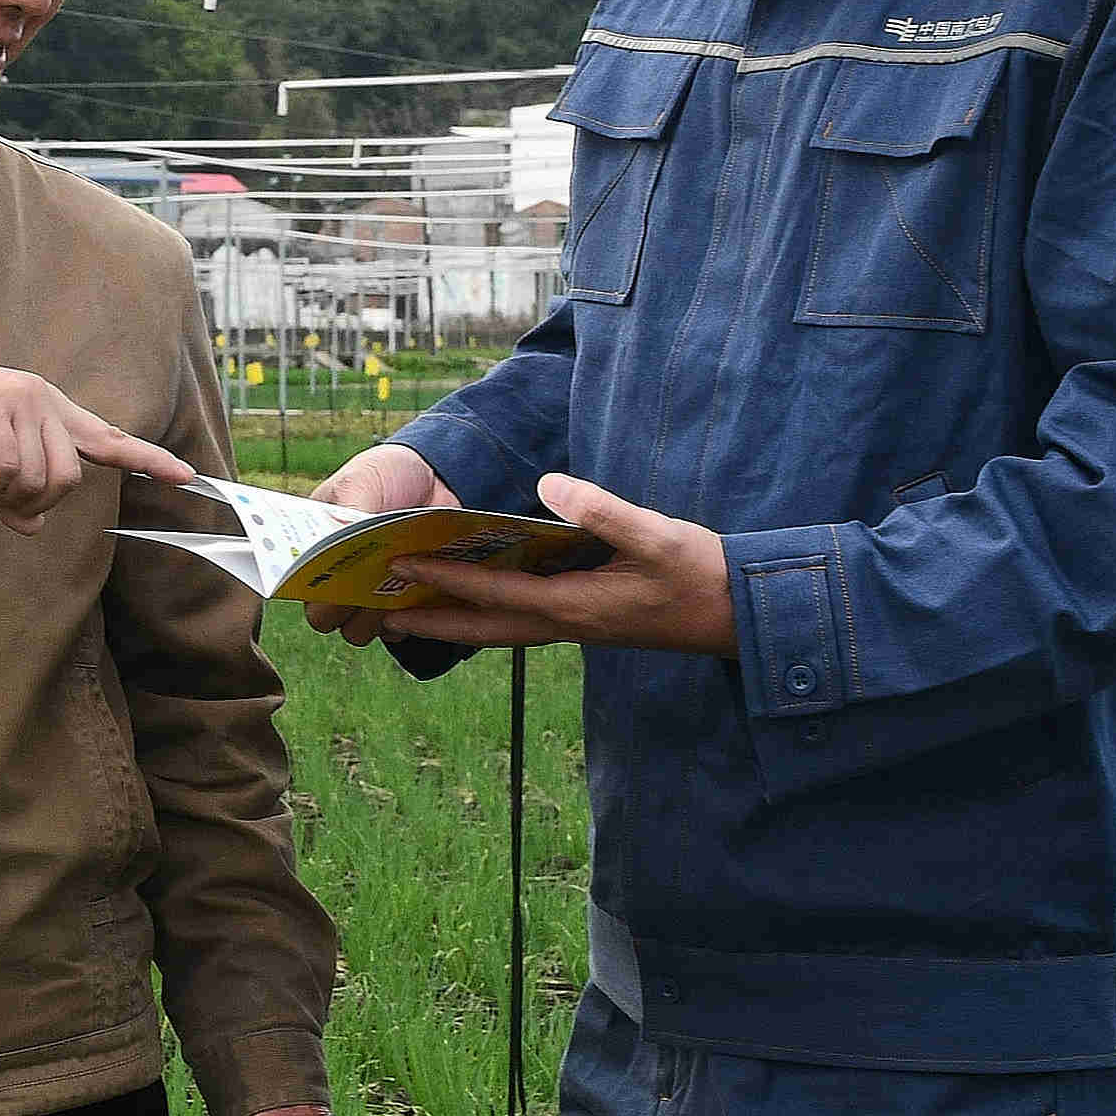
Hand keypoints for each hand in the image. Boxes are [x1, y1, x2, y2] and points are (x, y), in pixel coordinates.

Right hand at [0, 329, 189, 530]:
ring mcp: (23, 399)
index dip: (147, 459)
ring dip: (0, 492)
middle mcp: (44, 401)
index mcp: (47, 414)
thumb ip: (8, 497)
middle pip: (69, 481)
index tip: (186, 476)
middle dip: (29, 500)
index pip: (107, 440)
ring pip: (40, 479)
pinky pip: (7, 468)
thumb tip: (34, 526)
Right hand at [301, 444, 454, 640]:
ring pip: (357, 631)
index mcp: (316, 548)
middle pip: (325, 618)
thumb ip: (346, 512)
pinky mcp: (402, 601)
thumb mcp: (361, 483)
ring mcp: (370, 592)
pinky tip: (414, 599)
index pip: (298, 586)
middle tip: (365, 586)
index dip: (311, 591)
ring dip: (372, 620)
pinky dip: (403, 624)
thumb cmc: (386, 474)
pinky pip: (395, 631)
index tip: (334, 580)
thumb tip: (332, 539)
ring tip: (392, 592)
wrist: (434, 476)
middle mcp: (338, 577)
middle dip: (342, 609)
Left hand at [368, 471, 734, 654]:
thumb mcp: (656, 535)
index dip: (444, 580)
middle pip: (482, 630)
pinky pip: (522, 623)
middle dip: (431, 620)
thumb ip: (603, 511)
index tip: (400, 567)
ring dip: (454, 623)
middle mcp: (566, 625)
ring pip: (499, 631)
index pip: (494, 593)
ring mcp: (575, 628)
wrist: (738, 614)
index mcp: (574, 606)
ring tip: (407, 613)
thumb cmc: (700, 574)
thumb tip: (548, 484)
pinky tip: (475, 601)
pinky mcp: (586, 623)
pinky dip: (489, 615)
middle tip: (376, 612)